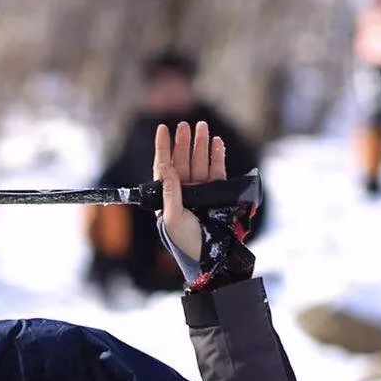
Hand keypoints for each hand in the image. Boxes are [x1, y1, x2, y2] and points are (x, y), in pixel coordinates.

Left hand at [155, 119, 225, 263]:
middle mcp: (184, 191)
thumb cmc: (185, 240)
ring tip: (203, 127)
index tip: (162, 128)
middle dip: (184, 142)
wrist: (209, 255)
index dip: (163, 147)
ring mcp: (201, 191)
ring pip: (200, 162)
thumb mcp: (172, 216)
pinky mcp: (218, 193)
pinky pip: (216, 170)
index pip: (163, 167)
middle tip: (185, 125)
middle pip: (182, 160)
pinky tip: (216, 143)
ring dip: (201, 145)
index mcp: (168, 196)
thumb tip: (165, 165)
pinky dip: (217, 156)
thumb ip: (170, 190)